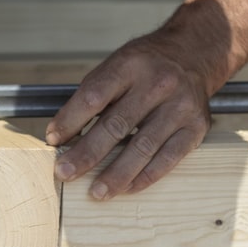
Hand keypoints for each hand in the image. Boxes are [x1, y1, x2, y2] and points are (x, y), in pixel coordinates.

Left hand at [45, 26, 212, 199]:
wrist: (193, 54)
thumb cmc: (146, 65)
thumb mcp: (117, 65)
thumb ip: (92, 96)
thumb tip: (63, 136)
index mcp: (130, 65)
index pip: (94, 96)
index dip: (70, 120)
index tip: (52, 140)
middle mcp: (158, 84)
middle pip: (116, 125)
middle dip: (87, 153)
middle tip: (65, 173)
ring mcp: (180, 107)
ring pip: (143, 147)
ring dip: (116, 174)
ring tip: (97, 192)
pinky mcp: (196, 127)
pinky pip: (168, 158)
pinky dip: (145, 176)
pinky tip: (127, 188)